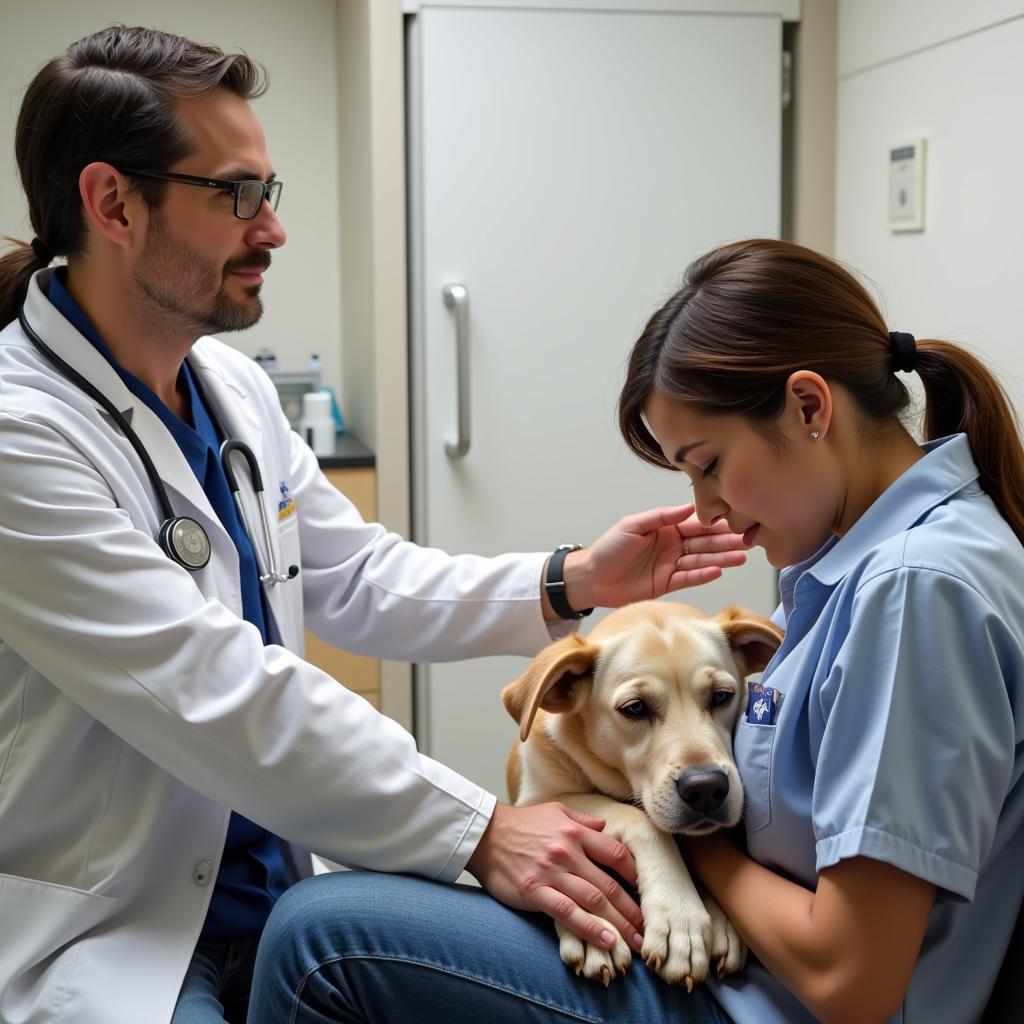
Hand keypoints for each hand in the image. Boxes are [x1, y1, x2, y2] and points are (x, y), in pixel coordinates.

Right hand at [466, 802, 644, 951]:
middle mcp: (568, 853)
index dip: (635, 875)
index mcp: (575, 832)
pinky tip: (607, 941)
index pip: (616, 854)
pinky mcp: (535, 892)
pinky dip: (590, 928)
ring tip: (635, 942)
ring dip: (618, 924)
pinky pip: (568, 913)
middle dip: (632, 909)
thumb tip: (604, 827)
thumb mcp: (556, 811)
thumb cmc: (522, 824)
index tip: (646, 892)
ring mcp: (552, 873)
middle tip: (647, 929)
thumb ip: (583, 821)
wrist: (486, 834)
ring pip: (593, 901)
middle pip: (609, 884)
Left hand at [563, 504, 748, 610]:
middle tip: (748, 539)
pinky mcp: (667, 584)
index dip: (714, 522)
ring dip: (721, 558)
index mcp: (665, 528)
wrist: (592, 578)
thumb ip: (660, 516)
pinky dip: (703, 574)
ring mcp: (671, 565)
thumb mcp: (632, 525)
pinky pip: (688, 578)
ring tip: (742, 556)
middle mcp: (672, 546)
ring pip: (701, 560)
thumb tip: (688, 507)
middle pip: (704, 542)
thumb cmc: (608, 548)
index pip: (695, 524)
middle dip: (726, 540)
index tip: (735, 519)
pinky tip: (719, 570)